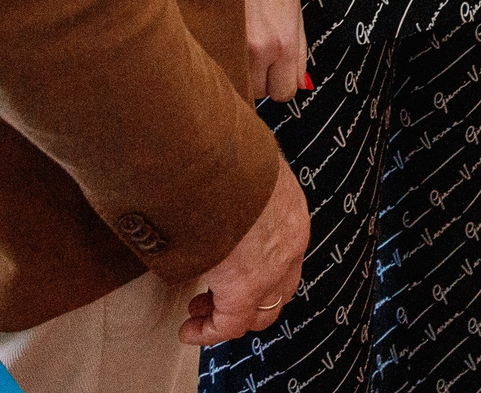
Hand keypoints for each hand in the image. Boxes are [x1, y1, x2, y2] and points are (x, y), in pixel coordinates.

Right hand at [181, 162, 309, 346]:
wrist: (218, 158)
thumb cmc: (224, 149)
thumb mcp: (240, 157)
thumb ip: (235, 171)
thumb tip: (216, 162)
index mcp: (290, 210)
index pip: (284, 252)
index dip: (260, 268)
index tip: (231, 269)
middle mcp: (289, 243)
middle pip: (277, 288)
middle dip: (247, 299)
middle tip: (214, 297)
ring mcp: (272, 269)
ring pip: (260, 309)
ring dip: (229, 315)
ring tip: (197, 314)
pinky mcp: (245, 288)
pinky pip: (230, 324)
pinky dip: (210, 332)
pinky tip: (190, 331)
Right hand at [222, 0, 305, 101]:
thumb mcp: (296, 11)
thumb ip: (299, 52)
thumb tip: (300, 85)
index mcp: (284, 43)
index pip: (283, 93)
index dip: (279, 82)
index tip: (273, 70)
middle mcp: (258, 48)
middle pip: (258, 94)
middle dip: (257, 79)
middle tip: (254, 53)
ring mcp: (230, 43)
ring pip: (234, 83)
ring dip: (236, 70)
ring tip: (237, 42)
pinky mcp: (206, 35)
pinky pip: (214, 65)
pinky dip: (216, 58)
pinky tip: (220, 38)